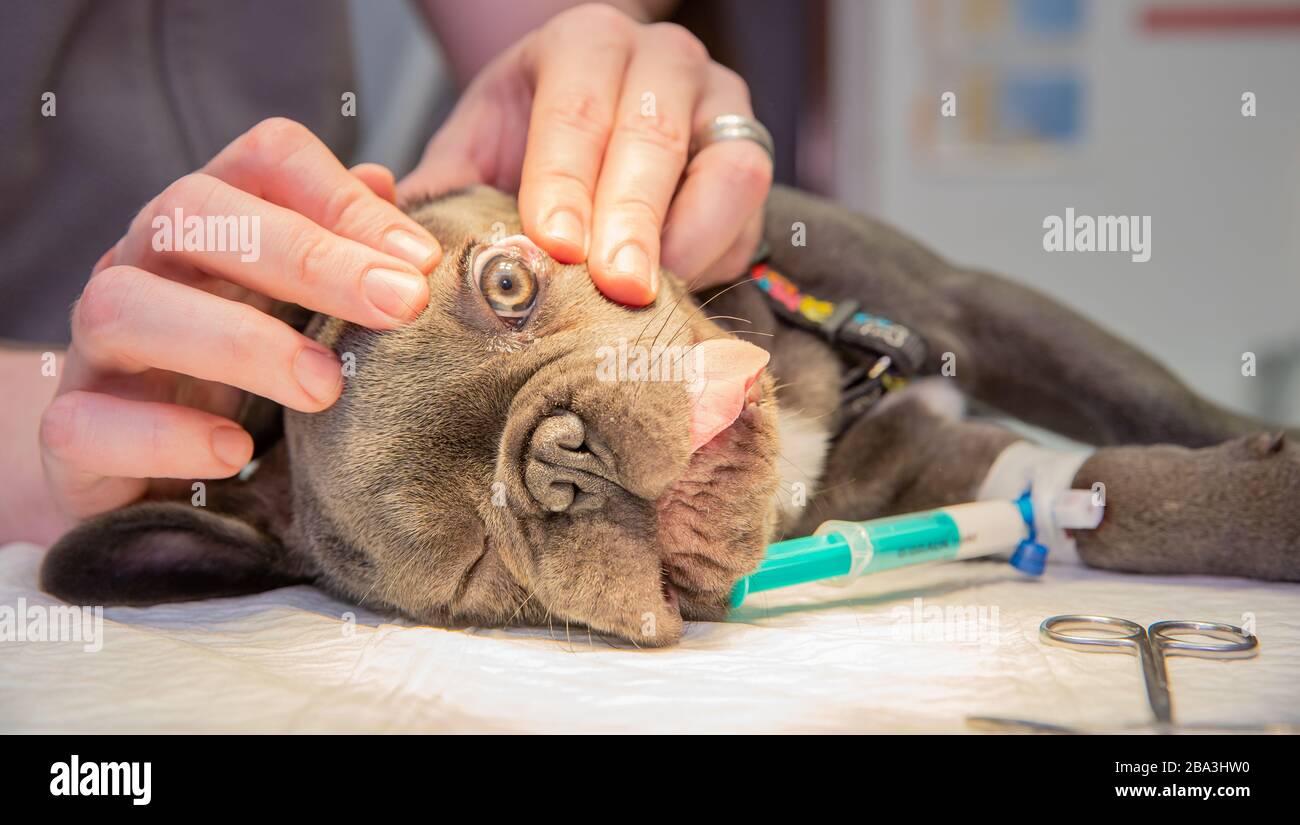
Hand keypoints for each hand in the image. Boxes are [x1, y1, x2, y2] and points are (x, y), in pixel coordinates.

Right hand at [40, 118, 442, 523]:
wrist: (152, 477)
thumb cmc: (244, 374)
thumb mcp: (301, 306)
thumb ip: (342, 250)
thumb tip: (384, 180)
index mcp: (213, 223)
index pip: (265, 159)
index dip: (342, 196)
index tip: (420, 261)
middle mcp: (145, 264)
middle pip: (195, 213)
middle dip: (307, 256)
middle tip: (401, 306)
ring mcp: (97, 346)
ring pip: (124, 307)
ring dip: (239, 342)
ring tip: (326, 388)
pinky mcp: (72, 430)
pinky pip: (87, 423)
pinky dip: (164, 436)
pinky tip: (236, 454)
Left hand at [399, 3, 771, 305]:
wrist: (597, 140)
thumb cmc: (529, 149)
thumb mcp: (477, 155)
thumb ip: (444, 195)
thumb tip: (401, 251)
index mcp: (582, 45)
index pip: (576, 109)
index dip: (564, 180)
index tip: (554, 245)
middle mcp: (659, 59)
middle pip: (651, 137)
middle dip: (629, 219)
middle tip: (613, 286)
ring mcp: (718, 101)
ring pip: (723, 166)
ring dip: (684, 239)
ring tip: (647, 299)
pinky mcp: (751, 155)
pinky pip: (749, 204)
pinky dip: (717, 251)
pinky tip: (676, 288)